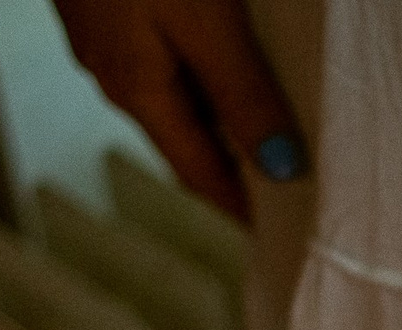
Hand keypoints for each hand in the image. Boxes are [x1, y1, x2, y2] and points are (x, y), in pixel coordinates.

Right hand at [50, 0, 306, 220]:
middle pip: (189, 136)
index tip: (284, 234)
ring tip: (274, 124)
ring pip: (177, 90)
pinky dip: (204, 64)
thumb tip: (282, 169)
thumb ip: (242, 92)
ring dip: (222, 111)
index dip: (242, 205)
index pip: (200, 174)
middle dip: (238, 161)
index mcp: (137, 91)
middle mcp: (116, 72)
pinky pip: (168, 49)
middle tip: (295, 182)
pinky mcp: (110, 1)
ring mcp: (107, 35)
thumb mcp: (204, 22)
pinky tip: (230, 51)